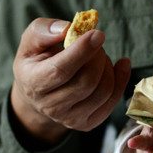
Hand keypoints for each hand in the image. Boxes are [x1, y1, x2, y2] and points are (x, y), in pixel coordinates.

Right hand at [11, 18, 130, 146]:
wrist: (37, 93)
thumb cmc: (37, 60)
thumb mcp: (31, 41)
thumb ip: (43, 30)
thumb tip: (65, 28)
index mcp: (33, 83)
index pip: (61, 70)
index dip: (82, 51)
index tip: (98, 34)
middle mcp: (50, 106)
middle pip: (86, 81)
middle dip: (98, 57)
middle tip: (96, 42)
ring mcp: (69, 119)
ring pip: (102, 91)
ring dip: (108, 67)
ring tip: (100, 55)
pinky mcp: (87, 123)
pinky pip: (112, 101)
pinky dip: (121, 80)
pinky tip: (120, 65)